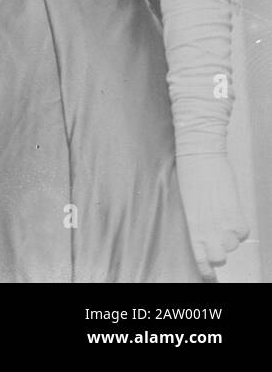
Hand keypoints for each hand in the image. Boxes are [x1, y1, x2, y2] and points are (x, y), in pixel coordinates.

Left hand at [176, 154, 248, 278]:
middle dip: (219, 253)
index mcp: (189, 226)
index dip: (205, 269)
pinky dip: (239, 227)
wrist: (198, 154)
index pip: (198, 259)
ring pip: (233, 245)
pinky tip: (230, 214)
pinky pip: (243, 232)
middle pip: (219, 258)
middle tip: (215, 239)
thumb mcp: (185, 204)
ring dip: (229, 237)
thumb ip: (194, 223)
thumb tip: (203, 237)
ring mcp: (222, 222)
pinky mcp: (235, 213)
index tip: (208, 274)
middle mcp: (205, 229)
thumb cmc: (187, 175)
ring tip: (221, 220)